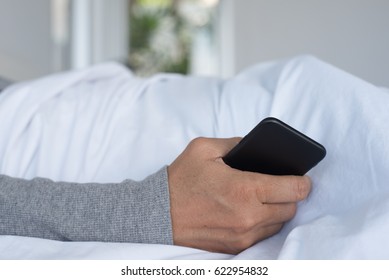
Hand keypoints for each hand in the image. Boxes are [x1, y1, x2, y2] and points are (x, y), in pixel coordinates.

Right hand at [167, 137, 310, 253]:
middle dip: (289, 195)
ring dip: (277, 210)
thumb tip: (256, 146)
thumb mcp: (204, 149)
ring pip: (280, 223)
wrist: (158, 214)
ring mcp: (243, 235)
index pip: (294, 189)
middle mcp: (248, 216)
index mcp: (244, 189)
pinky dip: (264, 222)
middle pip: (291, 208)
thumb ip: (235, 142)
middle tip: (279, 184)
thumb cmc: (180, 180)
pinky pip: (264, 235)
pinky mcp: (236, 246)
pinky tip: (251, 210)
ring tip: (264, 197)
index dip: (303, 182)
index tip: (303, 178)